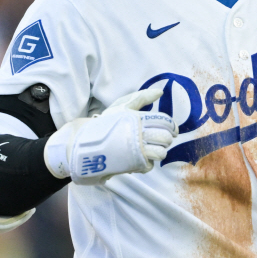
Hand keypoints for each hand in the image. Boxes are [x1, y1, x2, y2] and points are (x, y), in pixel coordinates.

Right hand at [45, 87, 175, 182]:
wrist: (84, 142)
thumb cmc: (106, 123)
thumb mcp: (122, 106)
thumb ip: (142, 98)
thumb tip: (160, 92)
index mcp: (137, 117)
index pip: (164, 121)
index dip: (172, 127)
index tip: (172, 131)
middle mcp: (137, 133)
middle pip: (165, 138)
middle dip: (165, 140)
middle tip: (160, 140)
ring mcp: (134, 150)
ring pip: (160, 153)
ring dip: (158, 152)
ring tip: (150, 150)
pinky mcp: (130, 164)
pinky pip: (149, 165)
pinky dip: (147, 163)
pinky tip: (139, 158)